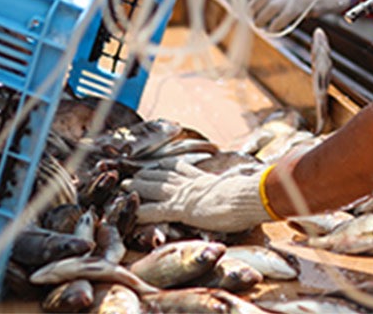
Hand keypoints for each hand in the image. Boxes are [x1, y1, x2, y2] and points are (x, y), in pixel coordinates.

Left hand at [124, 160, 269, 232]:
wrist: (250, 196)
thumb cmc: (250, 195)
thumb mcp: (238, 188)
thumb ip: (232, 186)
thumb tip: (242, 184)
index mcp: (204, 179)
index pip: (181, 169)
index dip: (167, 167)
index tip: (157, 163)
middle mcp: (191, 183)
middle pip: (163, 175)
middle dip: (146, 173)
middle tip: (131, 171)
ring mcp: (185, 194)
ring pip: (154, 187)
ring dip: (137, 185)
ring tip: (123, 184)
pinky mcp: (182, 208)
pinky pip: (156, 209)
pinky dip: (142, 209)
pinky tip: (131, 209)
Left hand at [251, 0, 352, 31]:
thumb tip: (273, 6)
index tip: (253, 5)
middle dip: (254, 8)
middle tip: (252, 17)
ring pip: (269, 7)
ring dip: (261, 18)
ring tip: (259, 25)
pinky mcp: (299, 6)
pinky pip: (281, 17)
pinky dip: (275, 25)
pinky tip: (274, 30)